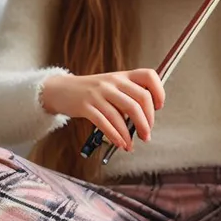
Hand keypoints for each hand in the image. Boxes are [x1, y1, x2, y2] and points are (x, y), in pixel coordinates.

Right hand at [40, 69, 164, 151]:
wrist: (61, 90)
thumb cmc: (92, 91)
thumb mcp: (113, 86)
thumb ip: (130, 96)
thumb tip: (148, 117)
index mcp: (123, 76)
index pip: (149, 76)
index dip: (159, 91)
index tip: (159, 107)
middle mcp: (113, 82)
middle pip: (140, 99)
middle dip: (147, 121)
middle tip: (146, 134)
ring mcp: (99, 93)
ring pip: (123, 113)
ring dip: (131, 133)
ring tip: (131, 144)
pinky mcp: (86, 106)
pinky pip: (105, 122)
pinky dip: (115, 135)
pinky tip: (120, 143)